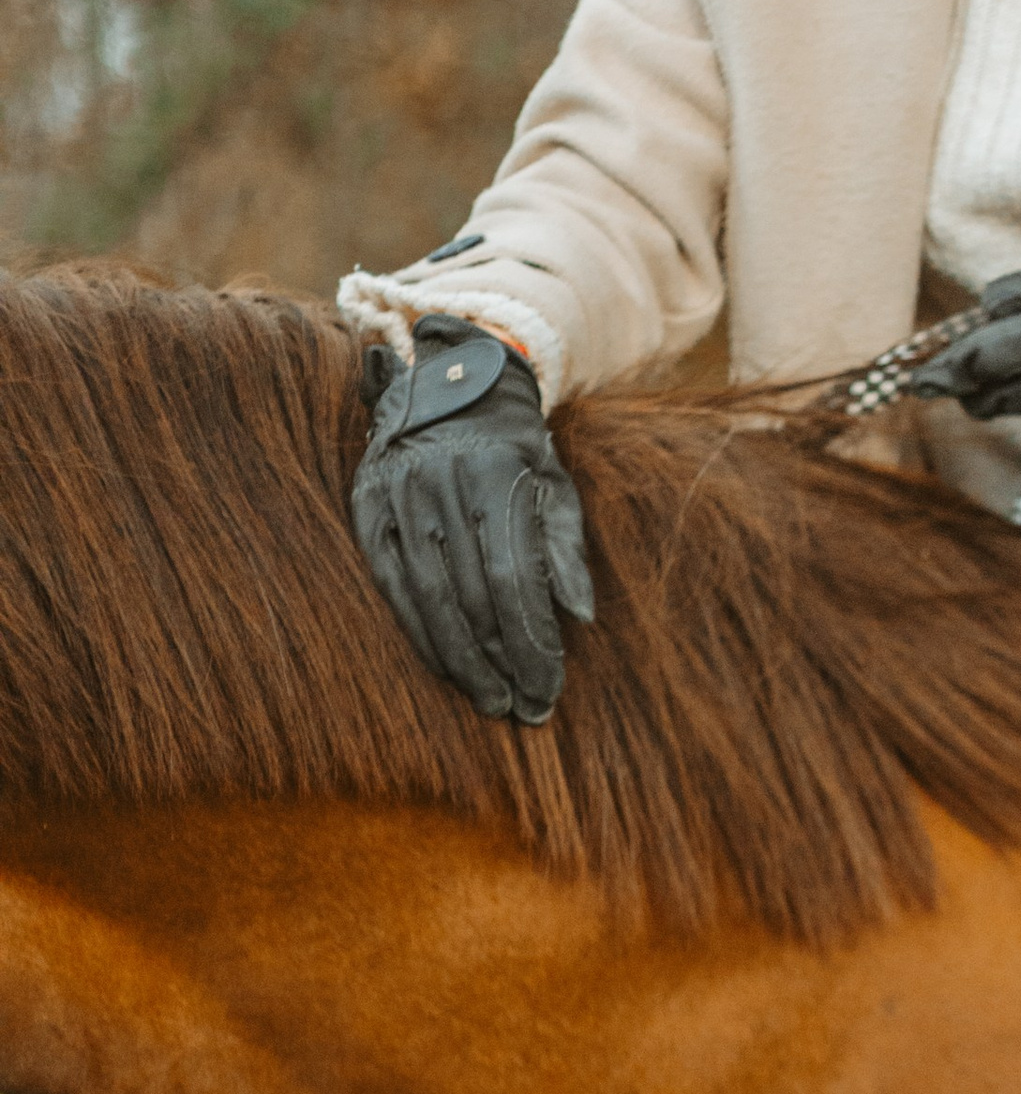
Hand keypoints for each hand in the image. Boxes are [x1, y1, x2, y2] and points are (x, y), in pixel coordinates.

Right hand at [350, 314, 595, 723]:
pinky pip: (393, 584)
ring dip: (463, 660)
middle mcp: (441, 483)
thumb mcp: (554, 482)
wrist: (449, 384)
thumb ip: (566, 548)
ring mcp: (398, 495)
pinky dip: (421, 632)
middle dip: (504, 661)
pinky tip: (447, 667)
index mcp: (496, 475)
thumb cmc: (516, 447)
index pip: (515, 579)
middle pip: (473, 597)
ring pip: (430, 598)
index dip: (531, 641)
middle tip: (525, 708)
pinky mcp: (368, 508)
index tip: (549, 688)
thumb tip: (579, 617)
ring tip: (492, 699)